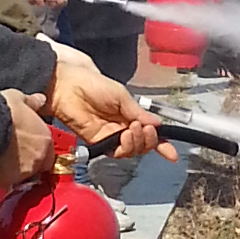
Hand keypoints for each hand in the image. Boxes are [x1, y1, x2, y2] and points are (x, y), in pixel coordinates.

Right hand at [0, 87, 56, 187]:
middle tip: (12, 152)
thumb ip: (32, 102)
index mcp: (45, 139)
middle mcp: (38, 157)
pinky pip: (5, 182)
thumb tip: (39, 99)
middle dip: (27, 161)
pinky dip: (0, 177)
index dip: (38, 151)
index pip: (48, 153)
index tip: (29, 147)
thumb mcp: (20, 99)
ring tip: (2, 159)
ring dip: (14, 170)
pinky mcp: (8, 180)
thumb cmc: (3, 111)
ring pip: (22, 176)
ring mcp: (24, 171)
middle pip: (36, 166)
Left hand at [39, 44, 161, 157]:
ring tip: (133, 128)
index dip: (161, 144)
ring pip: (132, 151)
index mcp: (129, 114)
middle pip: (143, 145)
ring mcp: (110, 136)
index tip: (171, 154)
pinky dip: (125, 147)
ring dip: (138, 142)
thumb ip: (138, 111)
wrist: (68, 88)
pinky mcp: (98, 143)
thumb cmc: (92, 85)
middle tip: (145, 127)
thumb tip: (157, 124)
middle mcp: (121, 128)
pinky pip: (117, 152)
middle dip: (149, 140)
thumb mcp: (122, 95)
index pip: (148, 133)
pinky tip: (125, 134)